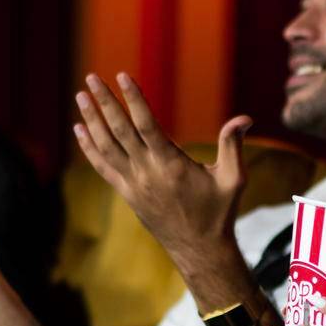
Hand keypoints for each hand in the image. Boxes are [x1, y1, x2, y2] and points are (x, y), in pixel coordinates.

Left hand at [72, 72, 251, 263]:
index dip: (133, 99)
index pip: (146, 125)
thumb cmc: (219, 212)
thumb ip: (233, 145)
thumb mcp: (233, 179)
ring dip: (92, 120)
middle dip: (104, 103)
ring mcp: (133, 185)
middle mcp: (147, 173)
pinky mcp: (127, 195)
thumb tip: (245, 118)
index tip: (122, 76)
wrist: (200, 250)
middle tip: (91, 78)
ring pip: (106, 147)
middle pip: (120, 131)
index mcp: (171, 165)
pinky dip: (89, 148)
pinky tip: (79, 129)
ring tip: (80, 96)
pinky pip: (103, 167)